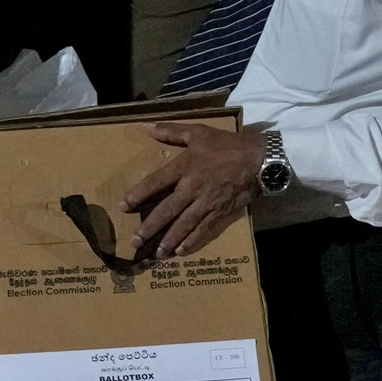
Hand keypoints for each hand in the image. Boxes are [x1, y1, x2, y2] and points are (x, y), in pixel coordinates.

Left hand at [124, 121, 268, 261]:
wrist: (257, 159)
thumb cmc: (226, 144)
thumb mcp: (198, 132)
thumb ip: (171, 131)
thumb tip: (146, 127)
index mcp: (184, 167)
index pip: (155, 183)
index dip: (138, 195)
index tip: (124, 206)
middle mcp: (192, 188)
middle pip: (166, 210)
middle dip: (150, 227)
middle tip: (135, 241)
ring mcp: (206, 202)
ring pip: (184, 224)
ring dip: (168, 240)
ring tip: (156, 253)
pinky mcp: (220, 212)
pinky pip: (203, 229)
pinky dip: (191, 240)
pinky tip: (180, 251)